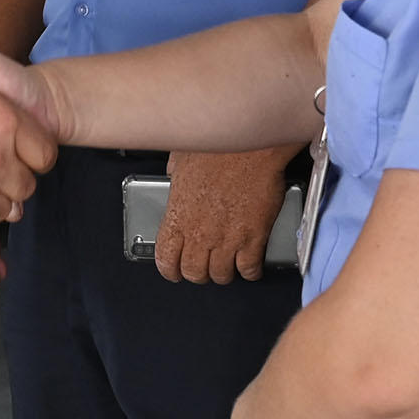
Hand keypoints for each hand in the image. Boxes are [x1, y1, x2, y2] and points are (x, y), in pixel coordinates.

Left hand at [156, 147, 291, 284]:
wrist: (249, 144)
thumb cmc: (217, 146)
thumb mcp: (182, 159)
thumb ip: (175, 176)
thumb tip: (175, 176)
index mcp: (178, 216)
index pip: (165, 259)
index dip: (170, 269)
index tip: (175, 269)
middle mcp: (199, 232)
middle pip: (194, 272)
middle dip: (198, 273)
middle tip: (204, 266)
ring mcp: (226, 238)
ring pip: (221, 275)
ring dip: (224, 272)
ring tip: (228, 264)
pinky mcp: (252, 238)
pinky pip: (249, 269)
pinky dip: (249, 271)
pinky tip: (250, 264)